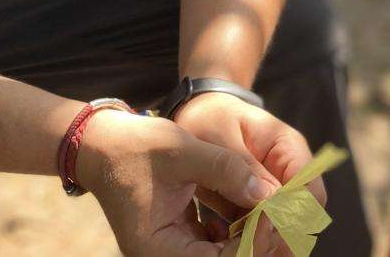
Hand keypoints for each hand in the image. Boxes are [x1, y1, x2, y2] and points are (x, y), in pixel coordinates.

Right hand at [78, 108, 280, 255]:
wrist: (103, 143)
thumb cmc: (135, 146)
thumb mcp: (181, 151)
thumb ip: (225, 169)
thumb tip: (268, 192)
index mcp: (157, 248)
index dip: (253, 242)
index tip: (278, 213)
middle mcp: (164, 256)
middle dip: (257, 242)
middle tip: (287, 215)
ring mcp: (172, 249)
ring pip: (223, 254)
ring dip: (252, 236)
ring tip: (277, 208)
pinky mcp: (179, 236)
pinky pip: (216, 243)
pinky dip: (239, 229)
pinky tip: (255, 207)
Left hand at [174, 93, 325, 251]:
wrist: (199, 112)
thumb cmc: (209, 117)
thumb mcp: (219, 136)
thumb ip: (241, 167)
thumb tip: (268, 200)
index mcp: (288, 147)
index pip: (310, 190)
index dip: (292, 216)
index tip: (262, 231)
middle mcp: (290, 169)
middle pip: (304, 214)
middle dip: (281, 235)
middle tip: (250, 248)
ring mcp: (278, 185)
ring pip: (287, 224)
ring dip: (268, 239)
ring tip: (243, 249)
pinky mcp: (261, 200)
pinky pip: (266, 226)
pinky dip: (254, 238)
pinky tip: (236, 246)